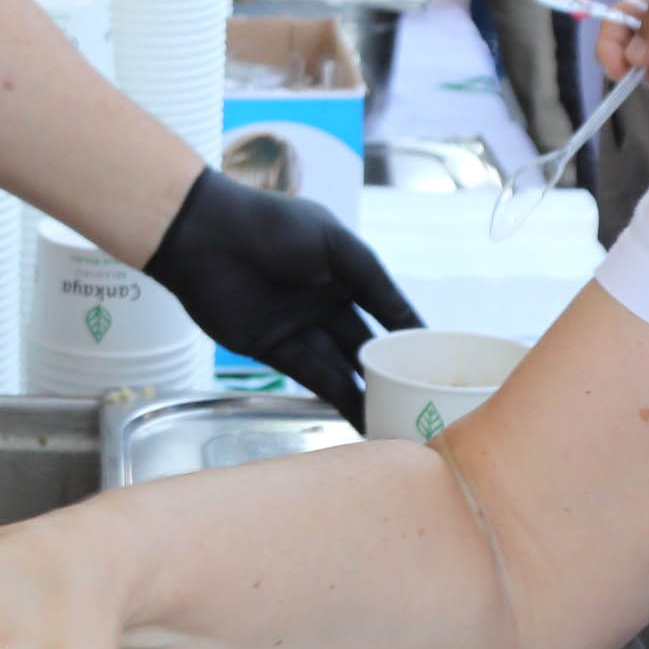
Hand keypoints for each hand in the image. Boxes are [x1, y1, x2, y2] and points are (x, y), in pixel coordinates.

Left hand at [140, 167, 414, 410]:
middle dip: (391, 374)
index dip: (411, 338)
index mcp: (347, 272)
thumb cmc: (275, 227)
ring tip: (398, 421)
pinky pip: (312, 375)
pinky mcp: (272, 349)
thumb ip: (375, 283)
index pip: (387, 312)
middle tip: (422, 404)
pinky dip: (336, 395)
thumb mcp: (337, 244)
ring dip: (367, 393)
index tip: (442, 367)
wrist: (206, 236)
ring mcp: (301, 327)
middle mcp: (327, 302)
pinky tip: (362, 414)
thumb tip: (411, 324)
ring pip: (341, 366)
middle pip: (366, 345)